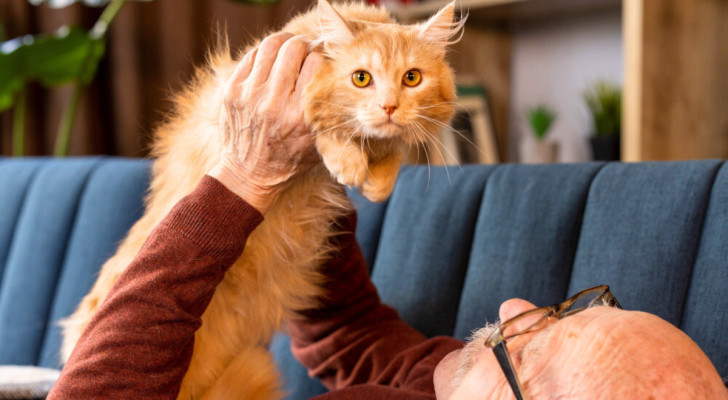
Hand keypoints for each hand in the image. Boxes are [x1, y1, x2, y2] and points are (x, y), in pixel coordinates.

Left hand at [209, 32, 322, 212]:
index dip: (321, 59)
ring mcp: (249, 95)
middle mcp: (274, 103)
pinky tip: (270, 63)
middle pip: (293, 49)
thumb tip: (337, 76)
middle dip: (303, 46)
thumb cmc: (289, 159)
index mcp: (299, 116)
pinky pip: (251, 56)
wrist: (248, 174)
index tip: (320, 64)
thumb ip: (328, 113)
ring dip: (283, 43)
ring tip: (288, 50)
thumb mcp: (318, 142)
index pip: (316, 64)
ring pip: (270, 45)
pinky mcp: (232, 91)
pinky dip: (264, 54)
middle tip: (304, 52)